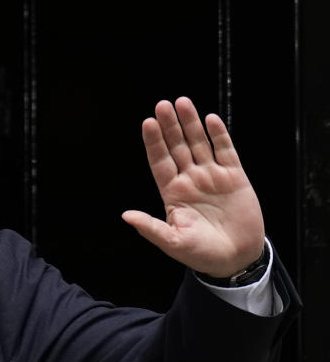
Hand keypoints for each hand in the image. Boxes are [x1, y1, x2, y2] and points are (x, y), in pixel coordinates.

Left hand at [122, 96, 264, 277]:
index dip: (154, 143)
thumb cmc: (201, 253)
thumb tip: (126, 216)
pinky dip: (219, 135)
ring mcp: (212, 176)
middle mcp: (189, 180)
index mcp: (172, 193)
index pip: (159, 161)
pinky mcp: (234, 177)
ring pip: (199, 143)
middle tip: (162, 104)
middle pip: (177, 147)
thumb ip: (151, 228)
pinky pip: (225, 151)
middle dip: (170, 126)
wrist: (235, 258)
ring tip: (182, 103)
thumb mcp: (173, 242)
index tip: (147, 123)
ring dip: (191, 124)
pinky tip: (210, 119)